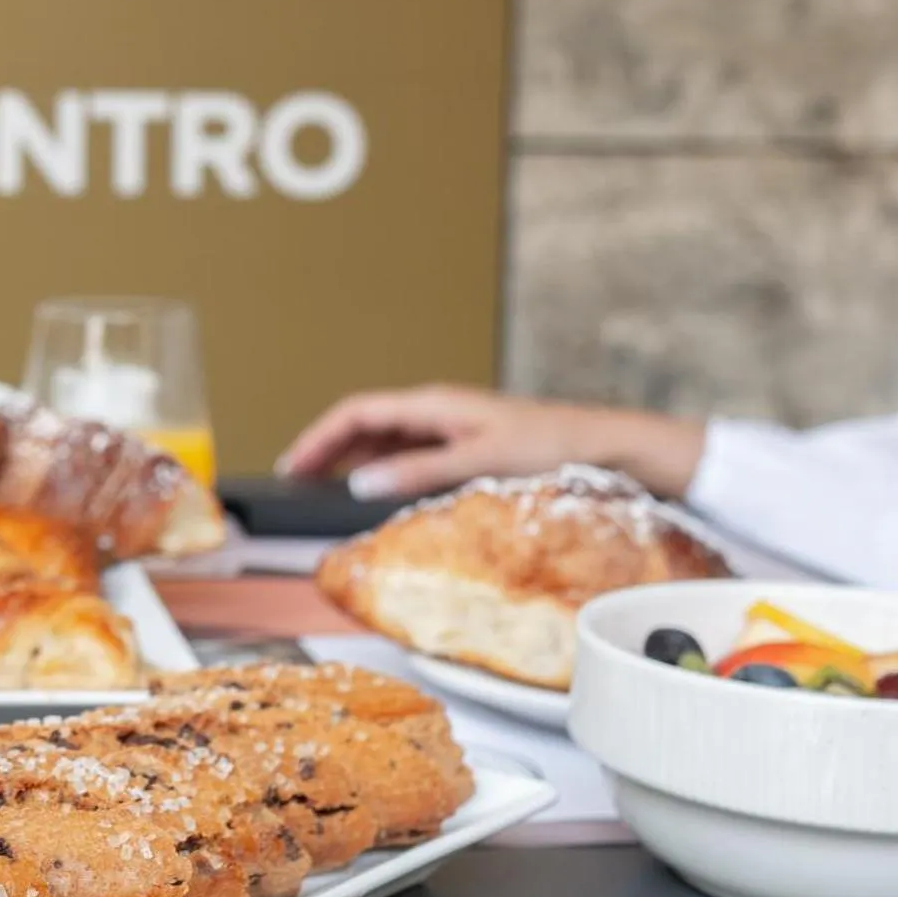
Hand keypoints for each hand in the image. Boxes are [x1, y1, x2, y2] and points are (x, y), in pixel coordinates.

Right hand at [276, 384, 704, 499]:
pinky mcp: (464, 445)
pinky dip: (379, 469)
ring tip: (320, 489)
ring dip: (348, 460)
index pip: (356, 412)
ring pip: (382, 439)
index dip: (318, 438)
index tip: (291, 467)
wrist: (606, 444)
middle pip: (362, 424)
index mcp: (433, 404)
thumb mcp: (478, 461)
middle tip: (294, 482)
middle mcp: (436, 411)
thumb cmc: (551, 446)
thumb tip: (359, 484)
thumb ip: (417, 472)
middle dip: (324, 450)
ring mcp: (449, 427)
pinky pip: (406, 453)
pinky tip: (374, 492)